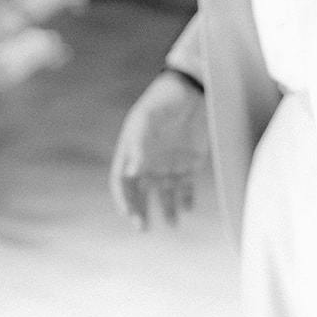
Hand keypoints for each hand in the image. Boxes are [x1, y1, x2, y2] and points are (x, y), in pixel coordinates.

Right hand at [109, 70, 207, 230]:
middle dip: (140, 212)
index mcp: (132, 149)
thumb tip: (133, 172)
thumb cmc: (165, 99)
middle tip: (143, 228)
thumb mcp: (149, 117)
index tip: (129, 214)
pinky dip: (186, 200)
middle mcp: (149, 160)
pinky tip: (188, 209)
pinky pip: (186, 188)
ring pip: (164, 194)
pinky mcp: (190, 163)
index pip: (122, 180)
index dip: (124, 199)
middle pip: (140, 193)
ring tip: (172, 223)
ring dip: (167, 211)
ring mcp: (169, 163)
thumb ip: (140, 143)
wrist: (194, 88)